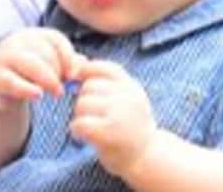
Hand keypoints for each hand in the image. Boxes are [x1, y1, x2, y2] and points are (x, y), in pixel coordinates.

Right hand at [0, 28, 83, 109]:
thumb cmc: (29, 71)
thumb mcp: (49, 63)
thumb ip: (69, 62)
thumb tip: (85, 64)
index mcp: (33, 34)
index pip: (56, 39)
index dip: (68, 57)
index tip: (74, 75)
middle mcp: (18, 41)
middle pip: (46, 53)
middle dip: (58, 72)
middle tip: (63, 87)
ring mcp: (5, 57)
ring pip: (32, 64)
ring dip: (49, 80)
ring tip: (57, 93)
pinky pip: (13, 82)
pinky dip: (27, 89)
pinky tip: (38, 95)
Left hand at [69, 60, 156, 177]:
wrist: (146, 159)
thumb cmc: (129, 128)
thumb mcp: (125, 100)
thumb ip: (105, 82)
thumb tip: (77, 63)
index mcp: (132, 87)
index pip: (105, 68)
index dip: (88, 74)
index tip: (86, 90)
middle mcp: (128, 97)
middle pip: (89, 86)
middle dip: (84, 100)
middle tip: (92, 117)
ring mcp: (120, 114)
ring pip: (82, 104)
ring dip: (79, 116)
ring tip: (89, 127)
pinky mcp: (109, 133)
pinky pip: (80, 123)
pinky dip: (76, 130)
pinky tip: (82, 136)